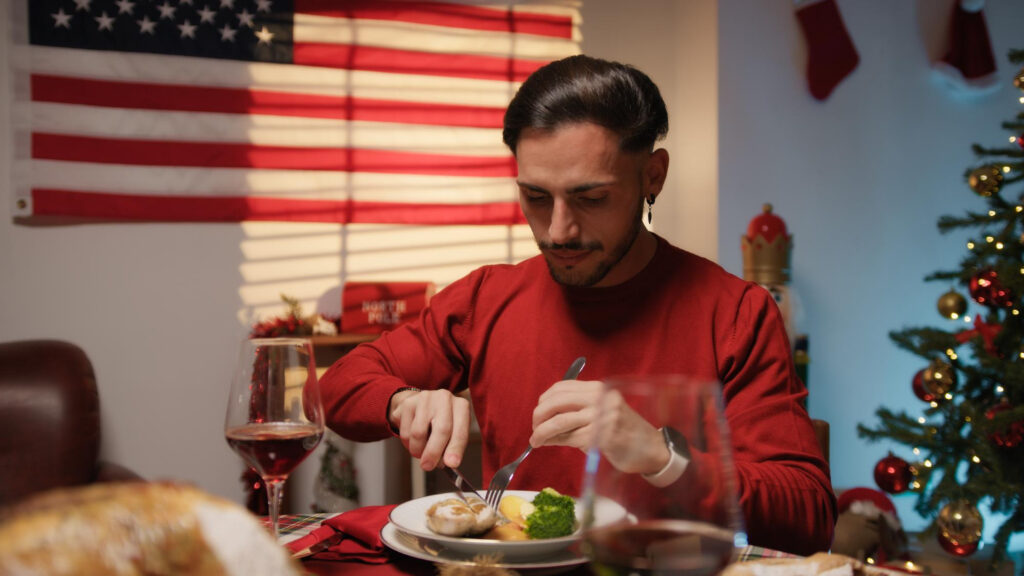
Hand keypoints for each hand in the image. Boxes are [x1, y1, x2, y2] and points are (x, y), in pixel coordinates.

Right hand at [389, 388, 469, 470]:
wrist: (418, 404)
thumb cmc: (439, 421)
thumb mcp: (452, 432)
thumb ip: (451, 447)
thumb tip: (448, 463)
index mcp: (461, 406)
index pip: (461, 431)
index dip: (456, 449)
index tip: (452, 464)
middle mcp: (445, 398)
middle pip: (441, 430)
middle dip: (433, 453)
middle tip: (428, 466)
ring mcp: (426, 399)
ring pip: (419, 433)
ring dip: (418, 450)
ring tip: (421, 452)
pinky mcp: (408, 403)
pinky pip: (406, 432)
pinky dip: (408, 444)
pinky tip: (412, 440)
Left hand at [530, 380, 668, 474]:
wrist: (652, 449)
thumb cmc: (624, 432)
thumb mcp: (602, 412)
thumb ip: (577, 410)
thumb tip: (544, 419)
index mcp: (598, 389)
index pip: (562, 388)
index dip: (544, 400)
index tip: (538, 414)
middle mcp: (600, 398)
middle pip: (557, 402)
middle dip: (539, 416)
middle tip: (534, 428)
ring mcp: (601, 417)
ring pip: (560, 421)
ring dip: (542, 432)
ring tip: (535, 441)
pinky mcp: (601, 437)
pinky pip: (570, 438)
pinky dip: (555, 442)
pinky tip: (550, 444)